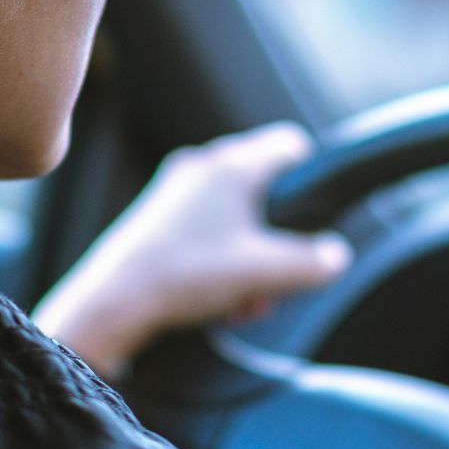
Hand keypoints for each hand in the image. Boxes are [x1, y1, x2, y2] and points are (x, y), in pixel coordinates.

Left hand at [31, 122, 352, 379]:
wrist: (113, 302)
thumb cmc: (186, 275)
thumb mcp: (265, 272)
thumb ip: (312, 262)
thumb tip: (335, 256)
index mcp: (231, 166)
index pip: (289, 145)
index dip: (311, 177)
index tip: (315, 215)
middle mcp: (202, 167)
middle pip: (264, 190)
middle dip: (278, 239)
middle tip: (278, 278)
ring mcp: (175, 192)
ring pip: (235, 217)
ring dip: (251, 259)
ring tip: (246, 301)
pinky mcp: (157, 219)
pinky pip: (207, 232)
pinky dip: (222, 262)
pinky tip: (220, 303)